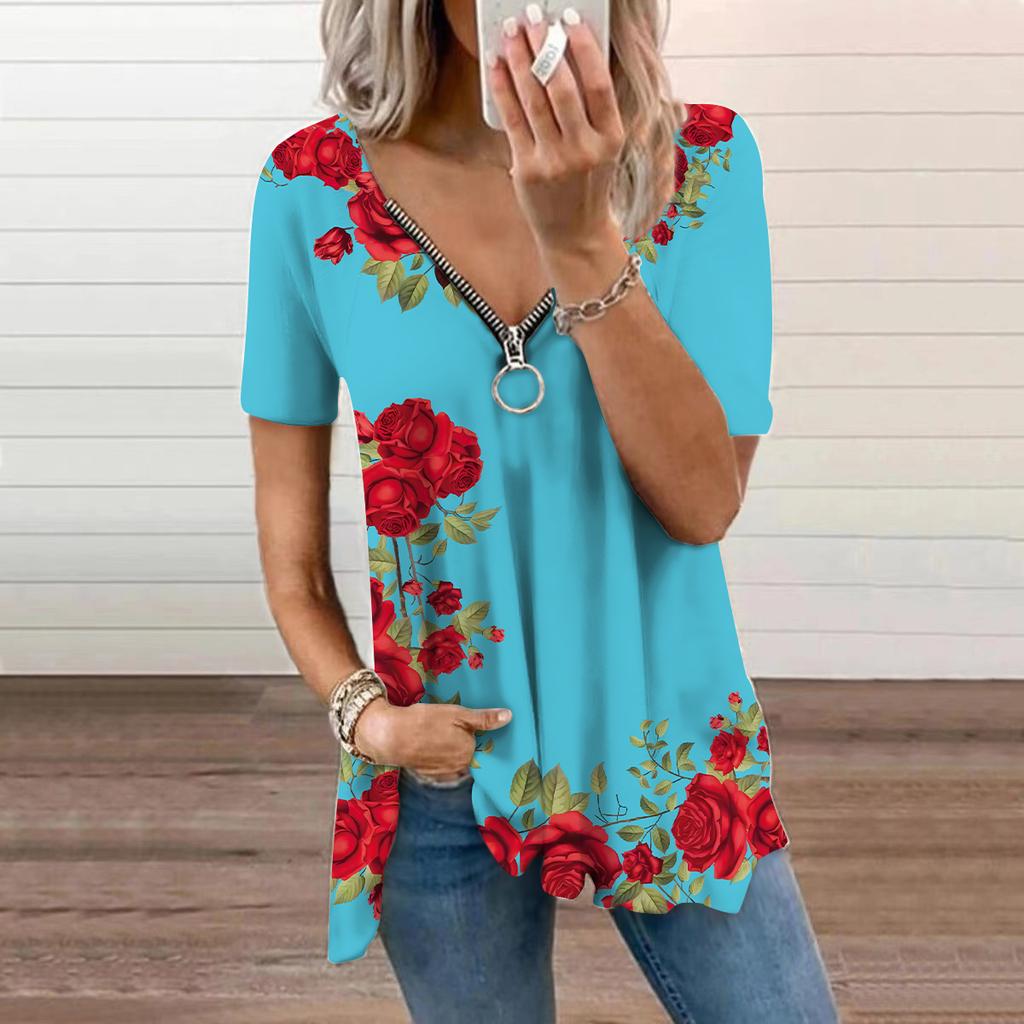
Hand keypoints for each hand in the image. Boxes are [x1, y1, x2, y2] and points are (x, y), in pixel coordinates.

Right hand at [354, 697, 512, 775]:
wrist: (390, 736)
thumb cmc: (425, 721)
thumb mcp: (458, 713)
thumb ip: (484, 718)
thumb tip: (509, 716)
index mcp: (469, 751)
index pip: (482, 744)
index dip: (477, 734)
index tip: (471, 727)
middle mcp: (460, 767)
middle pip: (469, 754)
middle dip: (465, 743)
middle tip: (451, 728)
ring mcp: (444, 773)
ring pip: (456, 761)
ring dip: (452, 752)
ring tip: (440, 737)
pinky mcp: (429, 775)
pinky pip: (442, 767)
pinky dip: (440, 758)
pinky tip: (432, 746)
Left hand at [488, 7, 625, 263]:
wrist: (575, 233)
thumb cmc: (588, 182)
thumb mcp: (604, 148)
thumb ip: (592, 110)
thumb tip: (566, 56)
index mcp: (612, 139)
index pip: (599, 84)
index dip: (583, 47)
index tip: (568, 19)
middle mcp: (585, 150)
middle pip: (562, 87)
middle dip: (544, 46)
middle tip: (532, 17)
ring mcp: (555, 162)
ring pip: (534, 100)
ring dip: (520, 61)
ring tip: (511, 33)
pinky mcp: (527, 170)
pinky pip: (512, 120)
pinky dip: (503, 89)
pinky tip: (497, 66)